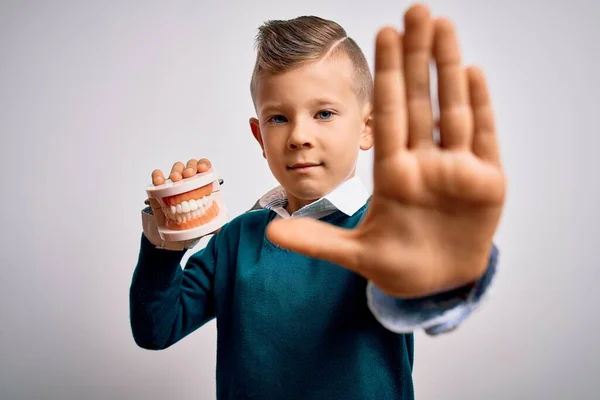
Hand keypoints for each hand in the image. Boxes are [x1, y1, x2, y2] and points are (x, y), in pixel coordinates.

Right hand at [143, 158, 220, 248]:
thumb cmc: (191, 226)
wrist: (172, 236)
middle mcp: (188, 182)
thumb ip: (213, 225)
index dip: (204, 164)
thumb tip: (218, 227)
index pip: (204, 168)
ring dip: (176, 170)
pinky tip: (159, 181)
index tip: (203, 169)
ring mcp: (174, 184)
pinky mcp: (159, 189)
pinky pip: (158, 177)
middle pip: (190, 166)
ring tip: (176, 179)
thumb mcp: (203, 226)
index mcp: (201, 186)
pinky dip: (157, 176)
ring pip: (176, 169)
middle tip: (189, 175)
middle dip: (190, 167)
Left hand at [265, 4, 505, 297]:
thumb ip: (315, 241)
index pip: (387, 115)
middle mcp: (423, 162)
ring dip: (449, 68)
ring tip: (443, 25)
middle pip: (419, 101)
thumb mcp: (355, 254)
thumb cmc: (398, 264)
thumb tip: (268, 231)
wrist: (438, 284)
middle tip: (416, 11)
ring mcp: (455, 169)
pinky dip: (480, 106)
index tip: (382, 35)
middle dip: (417, 57)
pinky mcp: (487, 182)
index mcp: (392, 174)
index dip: (386, 77)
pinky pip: (482, 137)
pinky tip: (472, 72)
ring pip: (453, 109)